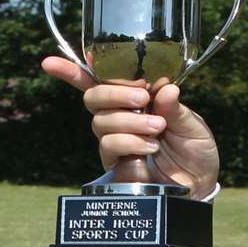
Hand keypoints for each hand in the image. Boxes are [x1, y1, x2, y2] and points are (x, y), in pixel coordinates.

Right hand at [41, 57, 219, 198]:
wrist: (199, 183)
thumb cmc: (195, 150)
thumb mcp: (192, 124)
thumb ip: (175, 107)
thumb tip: (164, 87)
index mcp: (137, 98)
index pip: (99, 81)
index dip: (72, 71)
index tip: (48, 62)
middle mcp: (121, 116)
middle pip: (93, 96)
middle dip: (114, 92)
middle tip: (142, 98)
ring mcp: (116, 139)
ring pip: (101, 120)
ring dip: (129, 121)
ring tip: (157, 128)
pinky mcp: (116, 162)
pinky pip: (109, 144)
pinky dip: (129, 141)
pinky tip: (149, 145)